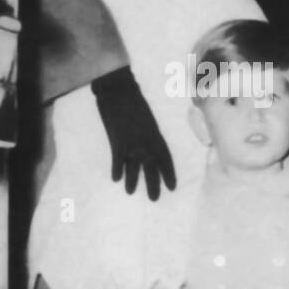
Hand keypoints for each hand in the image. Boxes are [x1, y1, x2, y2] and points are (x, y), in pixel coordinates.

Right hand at [92, 66, 175, 201]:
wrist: (119, 89)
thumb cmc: (133, 100)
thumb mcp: (147, 118)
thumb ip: (148, 132)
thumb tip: (148, 143)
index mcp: (156, 135)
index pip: (166, 159)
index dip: (169, 174)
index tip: (172, 187)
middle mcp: (147, 142)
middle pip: (152, 168)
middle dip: (154, 184)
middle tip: (155, 199)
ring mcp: (132, 142)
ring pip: (134, 168)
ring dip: (133, 181)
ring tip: (131, 192)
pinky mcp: (117, 141)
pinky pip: (118, 160)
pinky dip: (117, 170)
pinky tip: (115, 179)